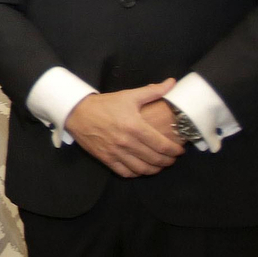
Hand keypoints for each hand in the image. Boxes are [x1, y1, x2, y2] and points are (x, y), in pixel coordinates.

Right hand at [65, 79, 184, 177]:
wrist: (77, 112)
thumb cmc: (105, 104)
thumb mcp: (129, 95)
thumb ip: (153, 91)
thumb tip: (172, 83)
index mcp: (135, 126)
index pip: (161, 145)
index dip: (174, 151)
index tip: (179, 150)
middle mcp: (126, 142)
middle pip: (154, 159)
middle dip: (168, 161)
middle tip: (172, 158)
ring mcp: (115, 152)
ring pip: (141, 169)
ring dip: (155, 169)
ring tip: (160, 165)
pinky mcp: (106, 158)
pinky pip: (125, 172)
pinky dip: (136, 173)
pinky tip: (141, 169)